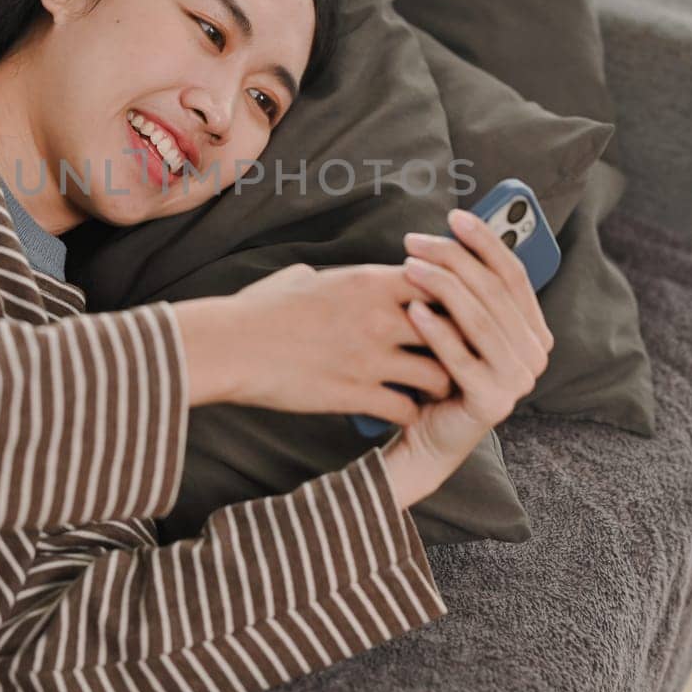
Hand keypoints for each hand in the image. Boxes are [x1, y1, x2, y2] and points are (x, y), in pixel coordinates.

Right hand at [173, 262, 455, 422]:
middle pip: (451, 328)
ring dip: (441, 384)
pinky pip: (407, 409)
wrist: (232, 345)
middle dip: (459, 344)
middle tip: (457, 356)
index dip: (450, 299)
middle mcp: (379, 316)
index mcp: (369, 281)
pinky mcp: (357, 394)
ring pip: (439, 374)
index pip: (439, 282)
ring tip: (434, 391)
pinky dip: (409, 415)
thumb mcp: (302, 277)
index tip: (450, 313)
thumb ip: (333, 278)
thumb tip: (328, 277)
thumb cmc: (260, 309)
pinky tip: (402, 414)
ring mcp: (371, 357)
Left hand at [381, 207, 554, 503]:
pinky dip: (435, 330)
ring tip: (408, 266)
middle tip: (414, 241)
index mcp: (534, 331)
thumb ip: (471, 289)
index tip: (454, 216)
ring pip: (479, 319)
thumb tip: (456, 230)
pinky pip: (461, 357)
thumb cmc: (441, 370)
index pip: (514, 274)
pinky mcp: (493, 403)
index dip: (486, 241)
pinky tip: (412, 308)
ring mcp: (518, 381)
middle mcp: (535, 355)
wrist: (428, 434)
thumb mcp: (460, 324)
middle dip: (454, 259)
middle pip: (494, 292)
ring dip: (442, 286)